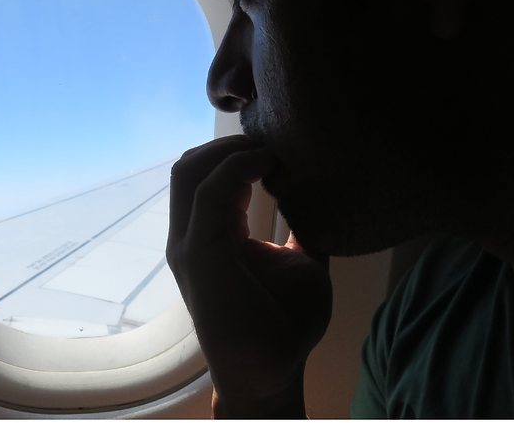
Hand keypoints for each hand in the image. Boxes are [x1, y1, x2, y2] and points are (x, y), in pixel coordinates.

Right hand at [166, 135, 332, 417]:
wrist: (273, 371)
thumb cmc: (285, 324)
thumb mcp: (302, 262)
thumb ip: (303, 230)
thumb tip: (324, 196)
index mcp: (210, 235)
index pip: (205, 175)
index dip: (237, 151)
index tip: (279, 146)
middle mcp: (191, 236)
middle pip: (189, 165)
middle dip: (227, 143)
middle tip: (270, 141)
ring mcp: (190, 245)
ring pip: (189, 170)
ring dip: (228, 150)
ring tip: (267, 150)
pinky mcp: (198, 255)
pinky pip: (208, 193)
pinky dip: (235, 168)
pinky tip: (267, 165)